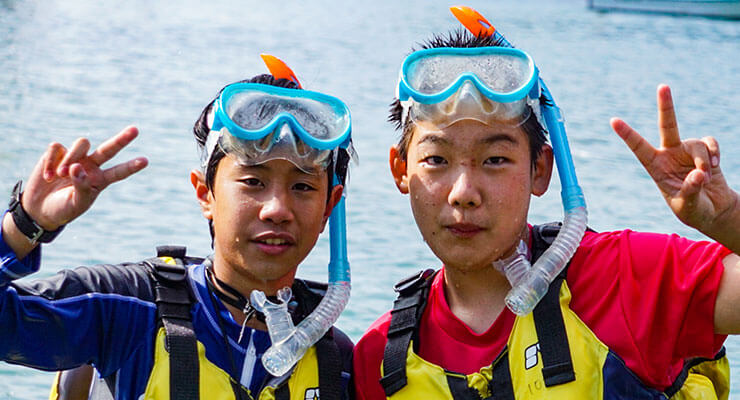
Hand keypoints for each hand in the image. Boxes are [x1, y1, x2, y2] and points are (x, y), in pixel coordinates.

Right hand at [21, 126, 147, 230]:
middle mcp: (91, 165)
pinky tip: (48, 176)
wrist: (39, 208)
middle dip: (122, 140)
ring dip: (71, 158)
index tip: (145, 161)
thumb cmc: (62, 208)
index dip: (131, 167)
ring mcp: (75, 157)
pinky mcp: (56, 152)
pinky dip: (52, 162)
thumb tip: (76, 168)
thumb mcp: (76, 203)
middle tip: (135, 130)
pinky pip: (57, 147)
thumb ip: (81, 187)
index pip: (119, 172)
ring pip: (81, 144)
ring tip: (60, 176)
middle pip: (108, 149)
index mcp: (100, 180)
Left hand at [610, 84, 738, 246]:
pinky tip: (715, 166)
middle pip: (667, 125)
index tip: (613, 120)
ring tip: (704, 178)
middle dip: (666, 106)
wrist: (713, 210)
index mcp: (655, 167)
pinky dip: (714, 154)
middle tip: (663, 86)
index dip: (627, 134)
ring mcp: (686, 151)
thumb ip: (690, 191)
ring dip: (703, 160)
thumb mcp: (688, 206)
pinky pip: (710, 144)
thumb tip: (698, 174)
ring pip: (696, 144)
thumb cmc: (693, 210)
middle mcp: (669, 155)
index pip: (639, 148)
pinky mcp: (705, 152)